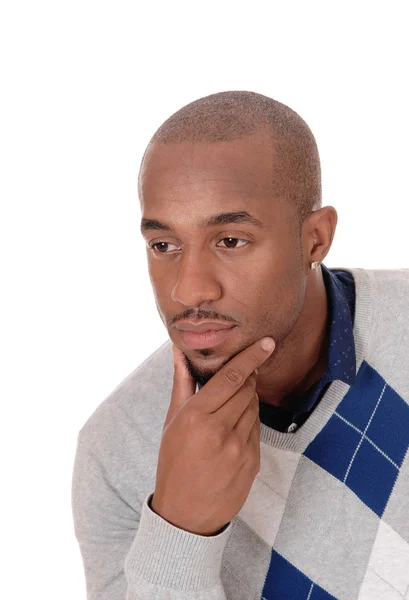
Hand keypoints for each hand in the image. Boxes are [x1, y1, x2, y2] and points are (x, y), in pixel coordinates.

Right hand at [150, 337, 275, 535]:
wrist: (185, 514)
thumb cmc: (174, 463)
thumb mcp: (172, 421)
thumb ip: (181, 382)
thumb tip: (179, 349)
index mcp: (196, 416)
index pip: (231, 377)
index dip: (251, 357)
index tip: (267, 342)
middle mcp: (220, 430)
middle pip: (247, 389)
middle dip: (247, 377)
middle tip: (242, 373)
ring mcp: (240, 448)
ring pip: (254, 408)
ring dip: (247, 400)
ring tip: (229, 410)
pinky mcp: (253, 461)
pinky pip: (257, 429)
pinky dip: (249, 421)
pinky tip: (234, 429)